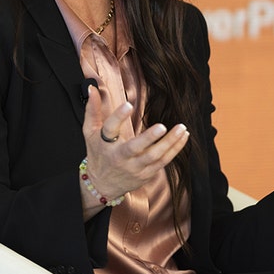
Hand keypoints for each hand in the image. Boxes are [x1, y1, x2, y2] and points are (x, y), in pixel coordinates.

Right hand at [79, 85, 188, 207]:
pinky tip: (183, 137)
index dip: (118, 117)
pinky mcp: (146, 174)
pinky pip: (163, 161)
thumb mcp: (90, 132)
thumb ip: (92, 109)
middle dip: (149, 138)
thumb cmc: (97, 154)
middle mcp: (119, 157)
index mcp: (105, 143)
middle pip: (134, 148)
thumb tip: (92, 88)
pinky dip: (175, 149)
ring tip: (182, 128)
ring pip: (154, 156)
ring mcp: (134, 167)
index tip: (128, 104)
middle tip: (161, 126)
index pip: (110, 129)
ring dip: (169, 142)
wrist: (102, 185)